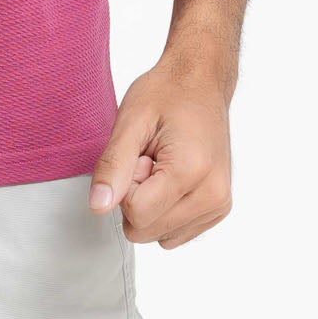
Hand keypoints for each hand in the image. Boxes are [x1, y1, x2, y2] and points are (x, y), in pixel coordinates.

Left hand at [87, 53, 233, 248]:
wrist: (201, 82)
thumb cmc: (168, 93)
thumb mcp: (131, 121)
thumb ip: (113, 166)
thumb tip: (98, 205)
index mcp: (192, 172)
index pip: (136, 214)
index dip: (126, 184)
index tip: (138, 155)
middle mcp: (213, 195)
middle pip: (146, 230)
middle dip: (136, 197)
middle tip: (148, 158)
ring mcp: (218, 205)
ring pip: (159, 236)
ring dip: (150, 204)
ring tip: (160, 164)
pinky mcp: (218, 209)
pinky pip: (174, 232)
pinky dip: (164, 209)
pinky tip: (171, 177)